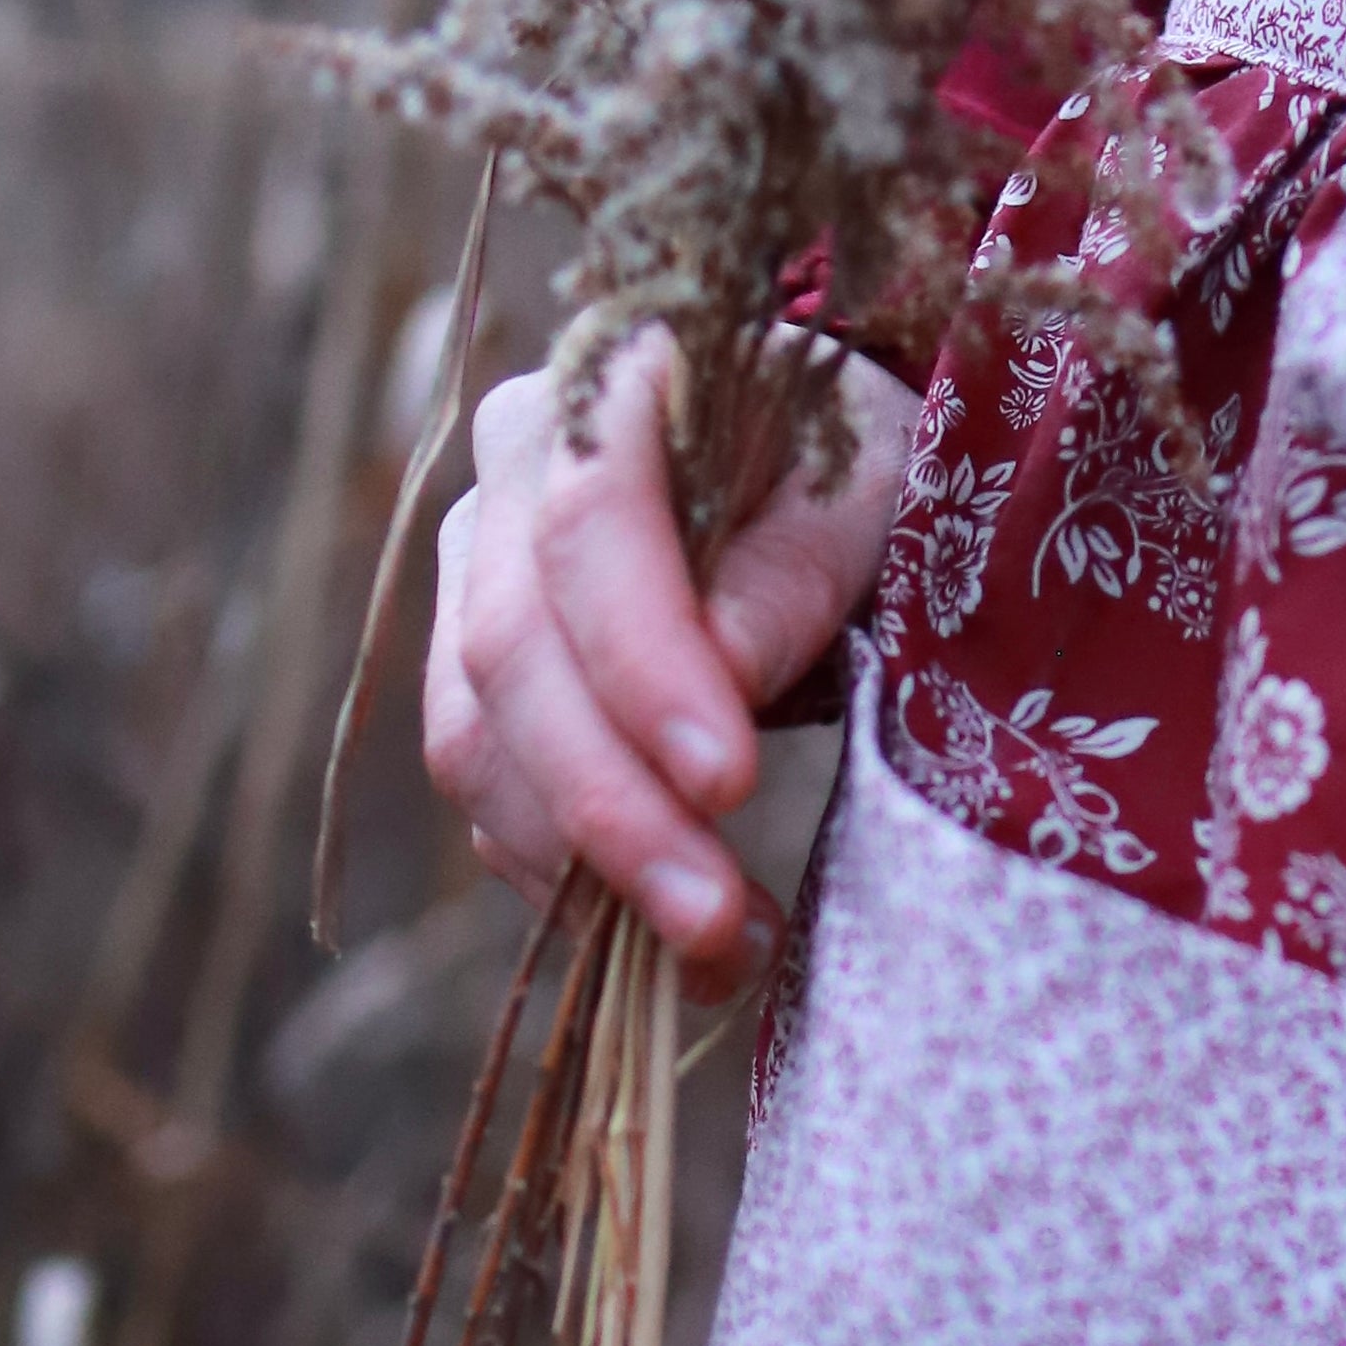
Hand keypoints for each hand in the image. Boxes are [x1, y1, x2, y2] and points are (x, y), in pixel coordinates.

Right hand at [424, 330, 914, 1001]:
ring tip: (717, 955)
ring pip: (476, 740)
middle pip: (513, 654)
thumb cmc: (850, 459)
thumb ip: (797, 567)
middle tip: (716, 927)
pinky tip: (668, 942)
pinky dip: (567, 880)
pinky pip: (488, 792)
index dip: (643, 665)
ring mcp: (474, 572)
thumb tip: (725, 673)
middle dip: (612, 807)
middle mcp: (510, 474)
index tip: (727, 785)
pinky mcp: (475, 670)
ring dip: (583, 870)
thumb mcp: (871, 487)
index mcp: (607, 390)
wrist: (799, 451)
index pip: (590, 529)